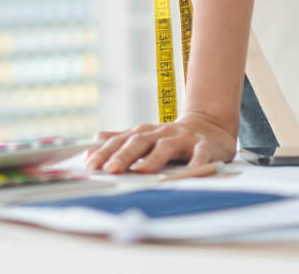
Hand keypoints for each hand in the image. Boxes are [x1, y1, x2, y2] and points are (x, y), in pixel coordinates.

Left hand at [84, 111, 237, 173]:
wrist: (208, 125)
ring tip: (141, 170)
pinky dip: (195, 165)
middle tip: (110, 169)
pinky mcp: (204, 146)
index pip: (121, 141)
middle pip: (139, 142)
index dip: (105, 152)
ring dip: (153, 158)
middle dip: (123, 155)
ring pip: (166, 147)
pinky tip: (189, 175)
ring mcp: (182, 139)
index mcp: (145, 133)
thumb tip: (96, 139)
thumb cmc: (172, 136)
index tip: (90, 164)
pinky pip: (200, 155)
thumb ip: (123, 138)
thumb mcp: (146, 135)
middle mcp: (161, 133)